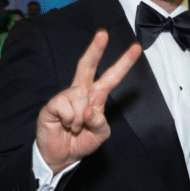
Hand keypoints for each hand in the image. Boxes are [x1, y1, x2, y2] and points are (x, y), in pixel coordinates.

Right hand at [36, 30, 141, 174]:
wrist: (61, 156)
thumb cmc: (81, 142)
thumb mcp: (100, 135)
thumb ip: (101, 123)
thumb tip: (89, 109)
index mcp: (96, 97)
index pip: (111, 77)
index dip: (124, 63)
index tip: (136, 48)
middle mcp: (81, 92)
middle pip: (87, 66)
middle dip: (95, 50)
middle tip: (102, 34)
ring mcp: (66, 96)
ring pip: (79, 99)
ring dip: (80, 120)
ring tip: (74, 128)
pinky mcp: (53, 104)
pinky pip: (66, 108)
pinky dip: (69, 121)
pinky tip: (64, 124)